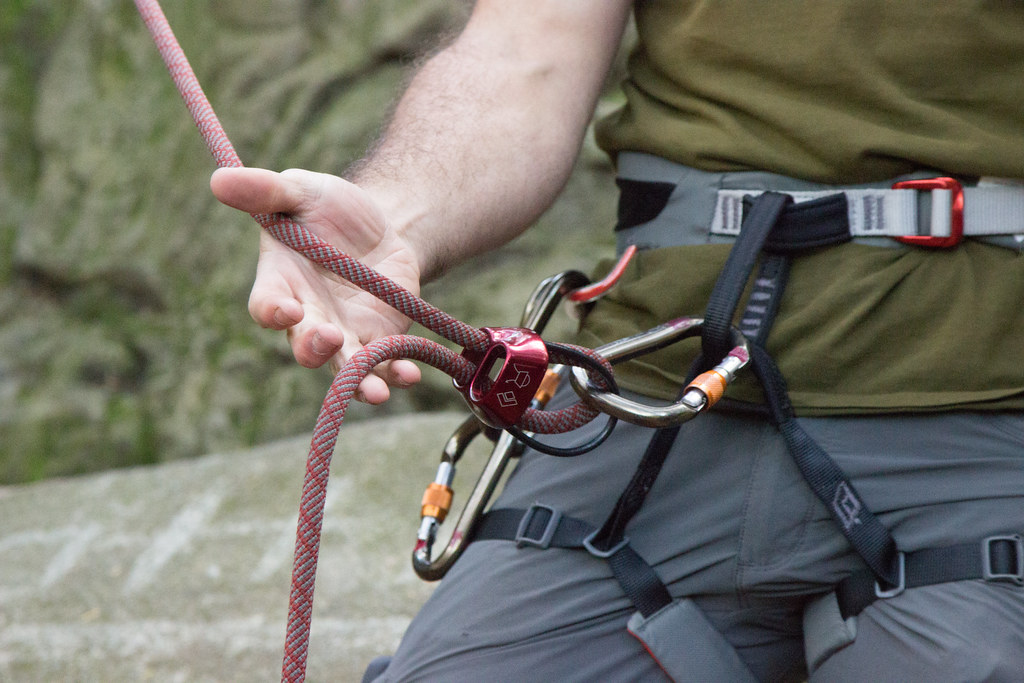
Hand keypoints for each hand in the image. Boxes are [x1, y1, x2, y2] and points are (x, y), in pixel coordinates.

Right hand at [211, 166, 423, 403]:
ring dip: (357, 381)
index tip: (286, 309)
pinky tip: (411, 376)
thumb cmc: (328, 208)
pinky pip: (386, 366)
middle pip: (304, 344)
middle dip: (314, 347)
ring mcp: (344, 334)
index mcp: (281, 282)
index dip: (272, 311)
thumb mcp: (301, 190)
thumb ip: (267, 191)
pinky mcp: (379, 340)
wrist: (380, 225)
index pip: (266, 305)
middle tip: (329, 338)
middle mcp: (308, 317)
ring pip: (344, 367)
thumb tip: (219, 179)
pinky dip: (397, 375)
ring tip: (373, 391)